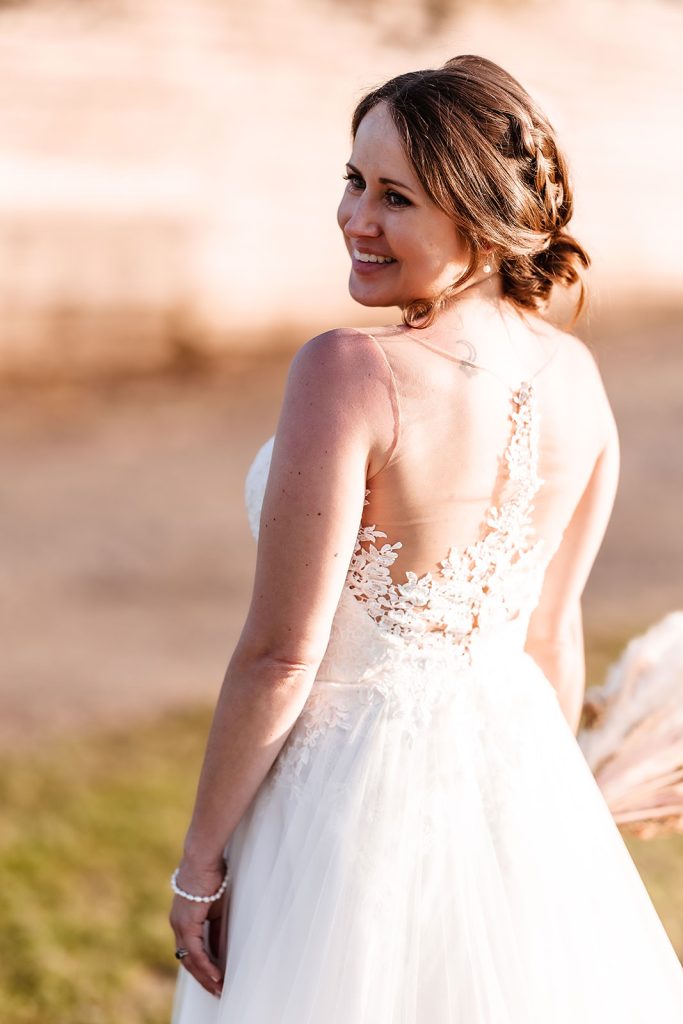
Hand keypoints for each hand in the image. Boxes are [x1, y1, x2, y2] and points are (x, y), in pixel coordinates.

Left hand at [169, 862, 227, 996]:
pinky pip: (195, 952)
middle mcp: (177, 925)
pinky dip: (206, 965)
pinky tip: (216, 975)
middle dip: (203, 978)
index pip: (190, 951)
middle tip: (217, 991)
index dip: (202, 967)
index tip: (215, 980)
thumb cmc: (211, 876)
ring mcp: (179, 925)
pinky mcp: (186, 923)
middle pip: (187, 960)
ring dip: (204, 976)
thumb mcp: (215, 908)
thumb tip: (219, 950)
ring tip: (219, 988)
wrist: (203, 858)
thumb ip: (215, 929)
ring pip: (189, 960)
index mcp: (183, 920)